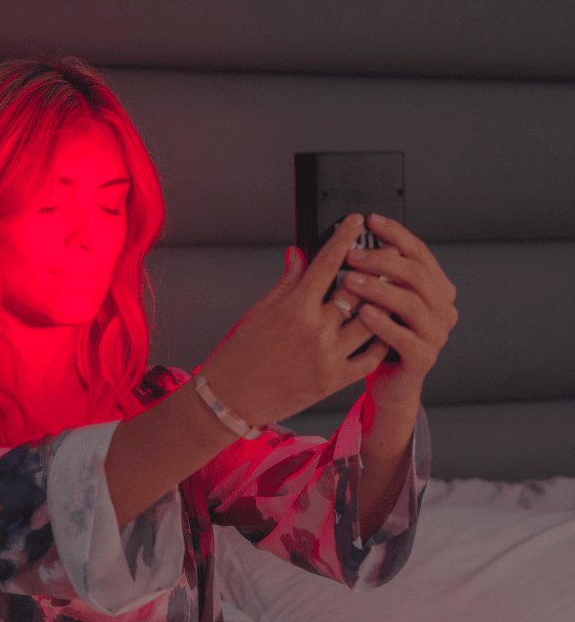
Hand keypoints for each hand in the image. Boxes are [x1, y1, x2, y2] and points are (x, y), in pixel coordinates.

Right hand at [200, 213, 392, 428]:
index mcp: (295, 308)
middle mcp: (315, 330)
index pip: (327, 262)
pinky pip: (370, 357)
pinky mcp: (335, 380)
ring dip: (383, 302)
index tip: (355, 222)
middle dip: (375, 267)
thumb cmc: (238, 357)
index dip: (344, 238)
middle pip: (358, 289)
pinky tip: (382, 328)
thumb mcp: (259, 311)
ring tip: (391, 290)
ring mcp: (329, 356)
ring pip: (371, 321)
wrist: (231, 399)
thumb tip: (297, 254)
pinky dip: (380, 340)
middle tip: (386, 254)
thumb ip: (286, 282)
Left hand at [333, 213, 457, 413]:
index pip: (419, 252)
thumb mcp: (378, 300)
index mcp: (435, 288)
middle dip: (382, 260)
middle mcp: (442, 308)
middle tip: (352, 255)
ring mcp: (436, 334)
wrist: (388, 383)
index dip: (395, 234)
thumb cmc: (379, 338)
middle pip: (416, 274)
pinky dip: (382, 323)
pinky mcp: (423, 358)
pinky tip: (362, 313)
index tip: (369, 220)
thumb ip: (373, 272)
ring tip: (350, 280)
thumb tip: (346, 239)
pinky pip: (404, 337)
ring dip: (378, 288)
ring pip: (410, 303)